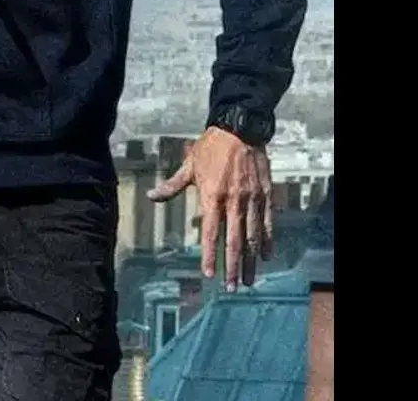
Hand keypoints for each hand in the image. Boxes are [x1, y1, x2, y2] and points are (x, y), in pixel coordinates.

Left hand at [148, 126, 272, 291]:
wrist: (239, 129)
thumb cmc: (210, 148)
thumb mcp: (189, 166)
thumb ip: (172, 186)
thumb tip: (150, 195)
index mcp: (212, 195)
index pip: (210, 232)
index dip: (209, 255)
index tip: (208, 275)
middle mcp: (233, 201)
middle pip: (234, 241)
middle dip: (231, 267)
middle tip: (230, 287)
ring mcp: (252, 200)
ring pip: (253, 237)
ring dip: (250, 261)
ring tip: (247, 281)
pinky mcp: (265, 195)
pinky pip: (268, 224)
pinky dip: (267, 242)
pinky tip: (265, 257)